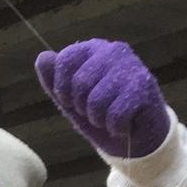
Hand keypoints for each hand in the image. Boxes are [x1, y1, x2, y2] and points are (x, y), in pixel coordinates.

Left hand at [35, 39, 169, 157]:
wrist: (138, 136)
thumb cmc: (103, 114)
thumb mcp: (73, 102)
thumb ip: (55, 82)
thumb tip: (42, 58)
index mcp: (93, 50)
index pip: (64, 60)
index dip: (63, 90)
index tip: (73, 101)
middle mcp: (113, 51)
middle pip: (79, 83)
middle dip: (83, 108)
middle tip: (97, 111)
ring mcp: (131, 66)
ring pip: (96, 102)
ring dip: (100, 120)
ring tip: (110, 117)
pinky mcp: (144, 86)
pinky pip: (114, 116)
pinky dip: (115, 128)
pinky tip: (124, 123)